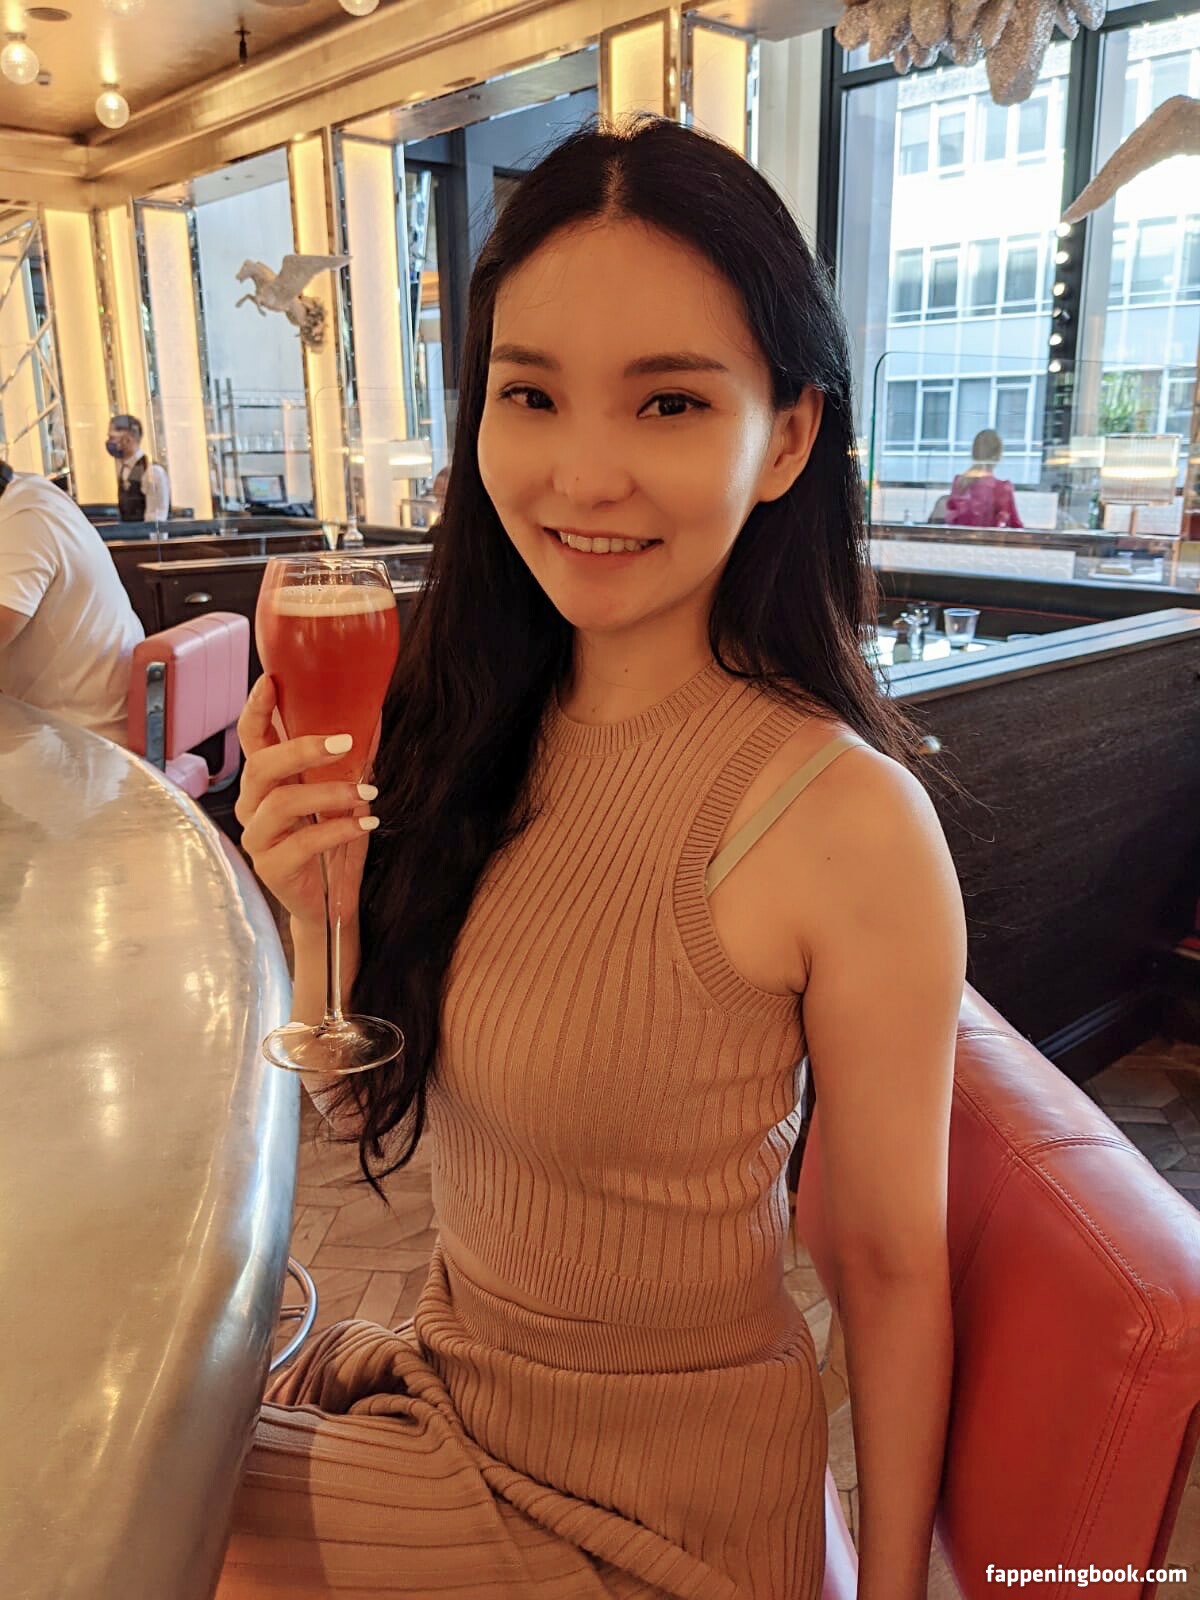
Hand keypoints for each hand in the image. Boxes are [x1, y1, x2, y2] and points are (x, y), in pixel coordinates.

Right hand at [235, 675, 378, 932]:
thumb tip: (373, 713)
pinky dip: (338, 830)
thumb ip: (350, 759)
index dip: (255, 709)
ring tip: (367, 794)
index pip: (251, 738)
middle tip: (344, 742)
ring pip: (281, 804)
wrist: (331, 902)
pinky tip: (365, 823)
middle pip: (260, 766)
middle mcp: (253, 806)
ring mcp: (258, 838)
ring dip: (329, 793)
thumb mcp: (342, 794)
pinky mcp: (271, 868)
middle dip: (301, 749)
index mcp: (267, 781)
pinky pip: (302, 843)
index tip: (271, 681)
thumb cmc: (334, 841)